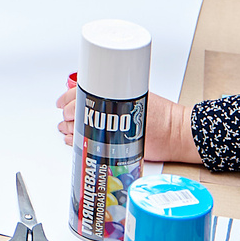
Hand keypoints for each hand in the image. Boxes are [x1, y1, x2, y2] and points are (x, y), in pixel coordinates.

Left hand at [57, 81, 198, 163]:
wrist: (177, 133)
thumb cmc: (163, 116)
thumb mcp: (139, 96)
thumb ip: (118, 95)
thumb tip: (99, 94)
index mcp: (115, 96)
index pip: (81, 93)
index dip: (67, 98)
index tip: (62, 101)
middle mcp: (111, 112)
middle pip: (76, 110)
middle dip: (67, 113)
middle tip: (65, 114)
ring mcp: (110, 131)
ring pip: (78, 127)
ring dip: (69, 128)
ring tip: (66, 127)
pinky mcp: (113, 147)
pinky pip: (87, 144)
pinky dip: (77, 142)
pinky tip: (73, 140)